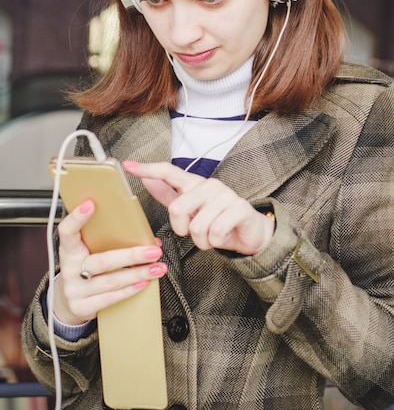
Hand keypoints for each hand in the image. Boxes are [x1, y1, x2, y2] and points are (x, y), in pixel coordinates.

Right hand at [54, 199, 166, 324]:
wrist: (67, 302)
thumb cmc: (84, 270)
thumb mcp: (88, 252)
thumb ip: (109, 242)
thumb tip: (147, 238)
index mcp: (69, 250)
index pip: (67, 231)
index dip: (76, 218)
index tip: (90, 204)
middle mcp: (69, 269)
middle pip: (102, 261)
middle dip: (132, 256)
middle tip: (153, 251)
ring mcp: (74, 290)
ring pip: (111, 281)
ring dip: (138, 273)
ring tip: (157, 268)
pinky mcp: (81, 307)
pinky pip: (110, 298)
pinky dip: (129, 290)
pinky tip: (143, 282)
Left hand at [123, 161, 274, 254]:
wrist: (249, 233)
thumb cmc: (217, 220)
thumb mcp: (191, 210)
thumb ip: (169, 195)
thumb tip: (147, 180)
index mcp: (195, 184)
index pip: (169, 172)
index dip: (148, 169)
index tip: (128, 166)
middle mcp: (209, 185)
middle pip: (177, 208)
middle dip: (183, 229)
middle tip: (195, 231)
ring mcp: (226, 195)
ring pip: (197, 226)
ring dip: (202, 241)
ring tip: (212, 236)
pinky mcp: (240, 208)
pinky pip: (216, 232)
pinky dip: (216, 242)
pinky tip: (224, 236)